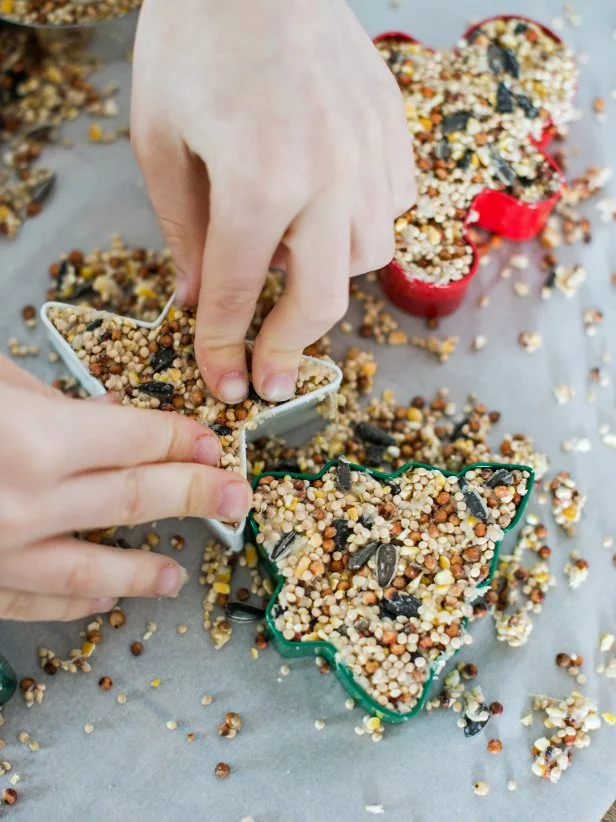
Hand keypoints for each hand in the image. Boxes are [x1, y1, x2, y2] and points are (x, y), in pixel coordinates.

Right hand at [0, 356, 251, 621]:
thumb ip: (48, 399)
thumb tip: (105, 412)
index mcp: (36, 440)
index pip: (136, 440)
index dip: (181, 441)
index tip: (209, 445)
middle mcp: (25, 503)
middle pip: (134, 498)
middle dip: (195, 495)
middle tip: (233, 498)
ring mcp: (0, 551)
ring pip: (90, 571)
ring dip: (141, 574)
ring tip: (175, 577)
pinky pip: (33, 602)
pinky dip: (71, 605)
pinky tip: (100, 601)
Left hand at [132, 0, 414, 403]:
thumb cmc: (195, 37)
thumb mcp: (161, 138)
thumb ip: (183, 230)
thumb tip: (198, 300)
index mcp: (258, 176)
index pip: (237, 291)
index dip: (225, 348)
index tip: (226, 384)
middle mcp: (327, 173)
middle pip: (322, 296)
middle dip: (291, 346)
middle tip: (273, 376)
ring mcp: (370, 151)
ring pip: (369, 257)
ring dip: (329, 279)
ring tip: (294, 269)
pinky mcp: (393, 131)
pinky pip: (395, 208)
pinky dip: (363, 228)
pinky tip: (331, 215)